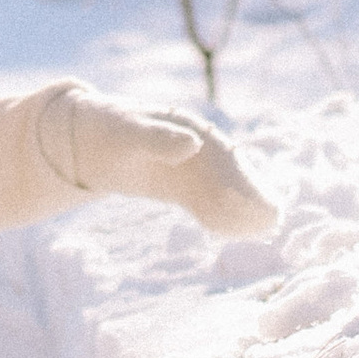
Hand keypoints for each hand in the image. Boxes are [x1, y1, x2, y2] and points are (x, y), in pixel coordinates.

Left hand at [44, 86, 277, 236]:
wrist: (87, 141)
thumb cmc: (108, 129)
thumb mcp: (128, 133)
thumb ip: (158, 139)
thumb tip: (193, 144)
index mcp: (187, 126)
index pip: (221, 153)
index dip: (241, 175)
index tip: (258, 194)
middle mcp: (195, 145)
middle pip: (228, 172)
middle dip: (250, 194)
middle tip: (271, 219)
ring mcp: (188, 166)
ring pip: (221, 188)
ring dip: (240, 207)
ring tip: (264, 228)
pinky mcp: (179, 185)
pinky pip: (205, 201)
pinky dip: (218, 214)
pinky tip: (232, 231)